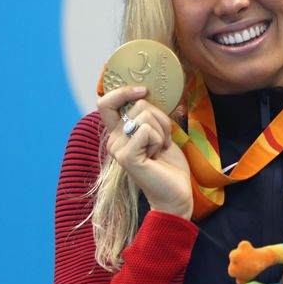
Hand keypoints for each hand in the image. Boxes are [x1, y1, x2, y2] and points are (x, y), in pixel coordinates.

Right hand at [98, 86, 192, 218]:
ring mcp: (117, 148)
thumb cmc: (169, 164)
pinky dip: (160, 140)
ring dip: (163, 130)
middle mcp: (113, 139)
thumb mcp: (160, 131)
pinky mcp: (126, 156)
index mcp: (119, 132)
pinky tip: (157, 156)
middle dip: (161, 118)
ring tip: (160, 149)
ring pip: (145, 115)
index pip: (106, 103)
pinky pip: (147, 130)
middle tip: (164, 139)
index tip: (143, 91)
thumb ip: (149, 115)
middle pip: (138, 105)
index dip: (123, 91)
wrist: (176, 192)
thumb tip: (148, 91)